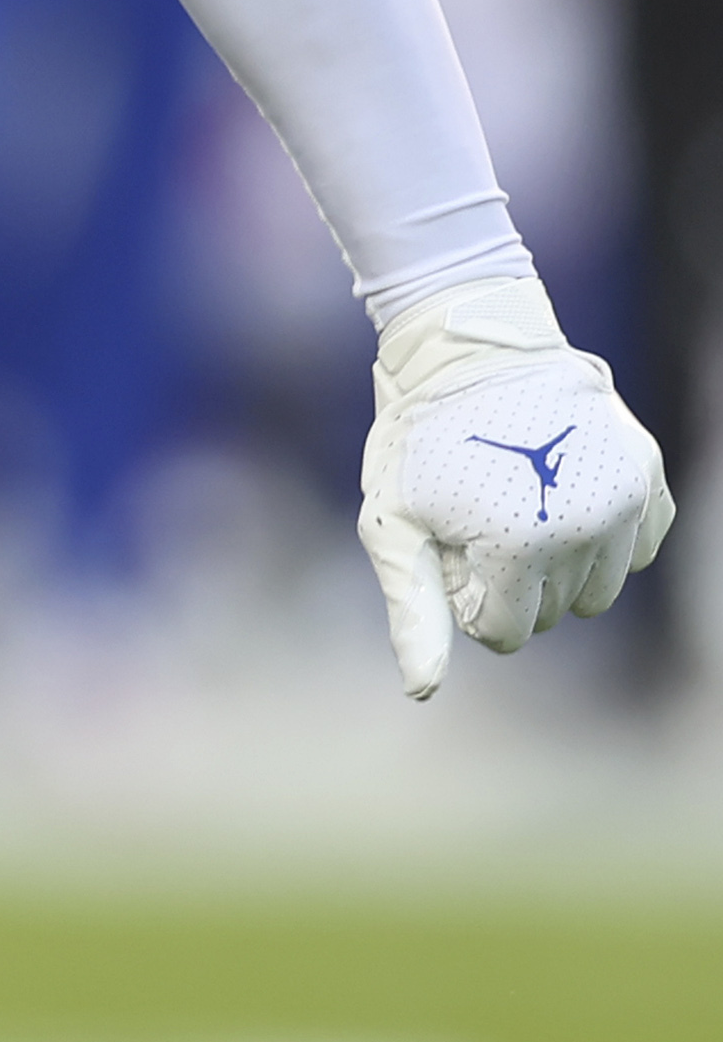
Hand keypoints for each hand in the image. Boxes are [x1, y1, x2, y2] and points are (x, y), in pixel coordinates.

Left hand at [356, 276, 672, 697]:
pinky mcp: (648, 478)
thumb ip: (414, 612)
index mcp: (520, 548)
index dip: (466, 599)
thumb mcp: (392, 527)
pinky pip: (634, 549)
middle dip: (509, 583)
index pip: (503, 633)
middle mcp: (586, 530)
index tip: (448, 551)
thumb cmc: (418, 443)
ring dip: (557, 566)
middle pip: (551, 614)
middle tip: (476, 521)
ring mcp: (625, 502)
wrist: (472, 351)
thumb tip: (423, 691)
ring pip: (596, 590)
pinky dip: (600, 538)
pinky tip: (560, 495)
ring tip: (517, 507)